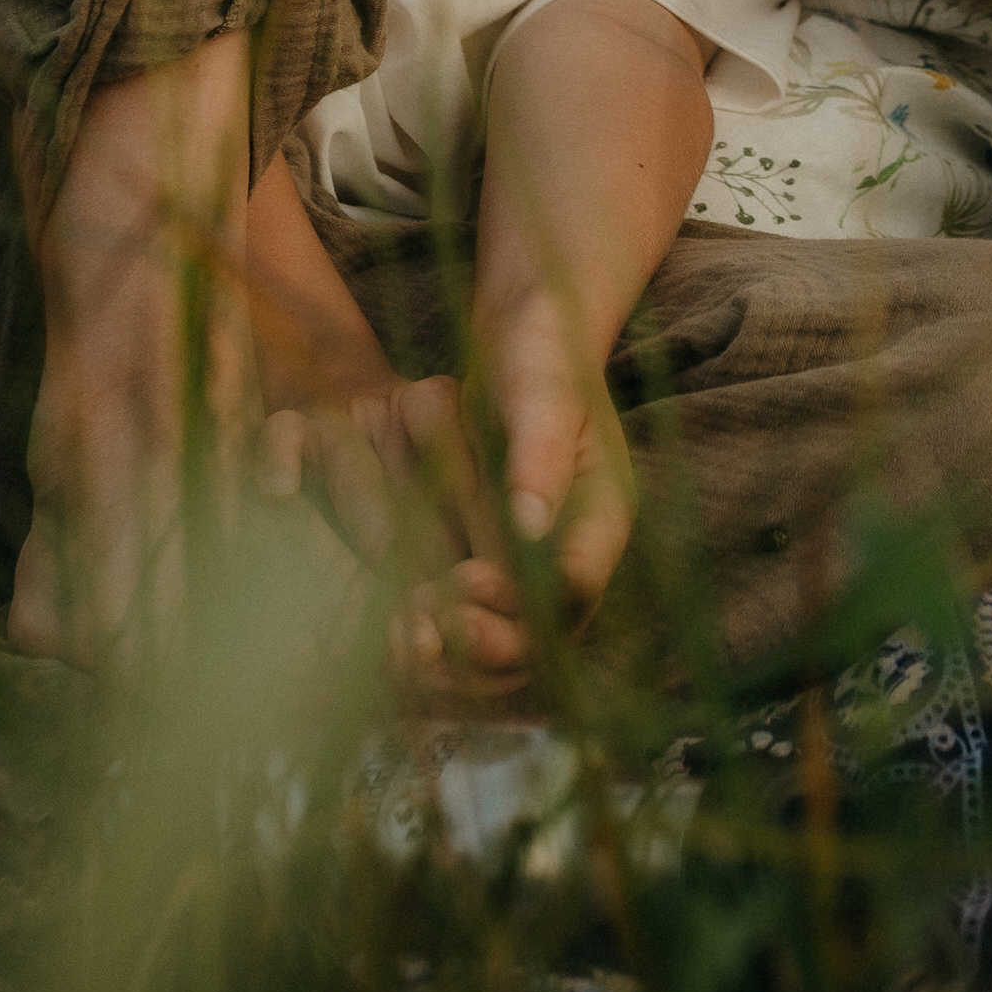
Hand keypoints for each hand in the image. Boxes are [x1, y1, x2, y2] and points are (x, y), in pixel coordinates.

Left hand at [242, 333, 637, 700]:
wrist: (524, 335)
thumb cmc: (541, 350)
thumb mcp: (542, 389)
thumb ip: (540, 452)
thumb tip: (530, 524)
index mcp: (601, 515)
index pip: (575, 587)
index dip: (522, 601)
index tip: (464, 580)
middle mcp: (572, 554)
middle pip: (542, 637)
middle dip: (482, 643)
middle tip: (419, 626)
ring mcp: (535, 566)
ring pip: (506, 647)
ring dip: (455, 656)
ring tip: (398, 639)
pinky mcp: (496, 564)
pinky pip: (475, 623)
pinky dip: (438, 636)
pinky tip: (390, 627)